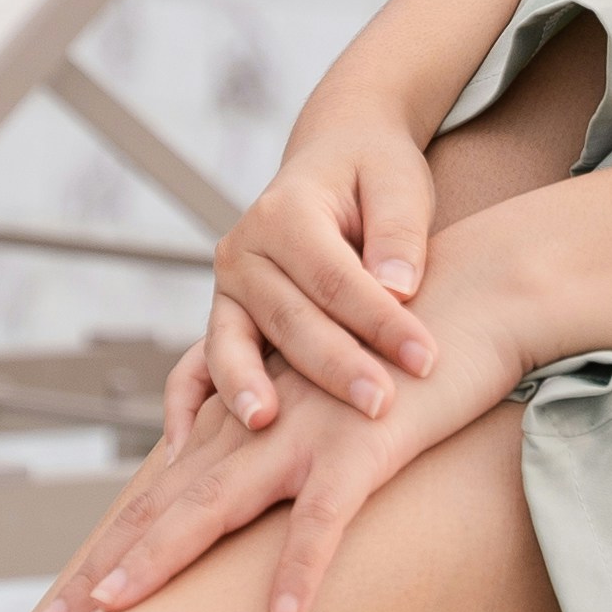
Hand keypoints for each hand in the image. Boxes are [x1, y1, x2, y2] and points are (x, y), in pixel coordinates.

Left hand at [45, 264, 530, 611]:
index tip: (62, 611)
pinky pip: (323, 520)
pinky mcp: (361, 446)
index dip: (111, 553)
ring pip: (215, 506)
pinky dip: (299, 569)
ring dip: (163, 560)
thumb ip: (290, 458)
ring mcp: (303, 437)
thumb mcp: (332, 415)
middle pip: (164, 507)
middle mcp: (258, 430)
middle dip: (105, 569)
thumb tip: (267, 521)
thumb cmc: (406, 366)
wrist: (473, 301)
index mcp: (247, 428)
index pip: (161, 498)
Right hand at [192, 92, 447, 433]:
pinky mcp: (225, 321)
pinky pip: (195, 365)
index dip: (381, 321)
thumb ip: (398, 232)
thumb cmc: (373, 176)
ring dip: (251, 389)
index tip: (426, 358)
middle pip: (289, 318)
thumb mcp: (399, 183)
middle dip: (335, 367)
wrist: (333, 161)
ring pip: (235, 344)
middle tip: (380, 406)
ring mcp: (227, 290)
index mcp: (286, 211)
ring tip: (266, 426)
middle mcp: (243, 250)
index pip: (335, 277)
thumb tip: (396, 288)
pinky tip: (184, 450)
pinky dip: (186, 405)